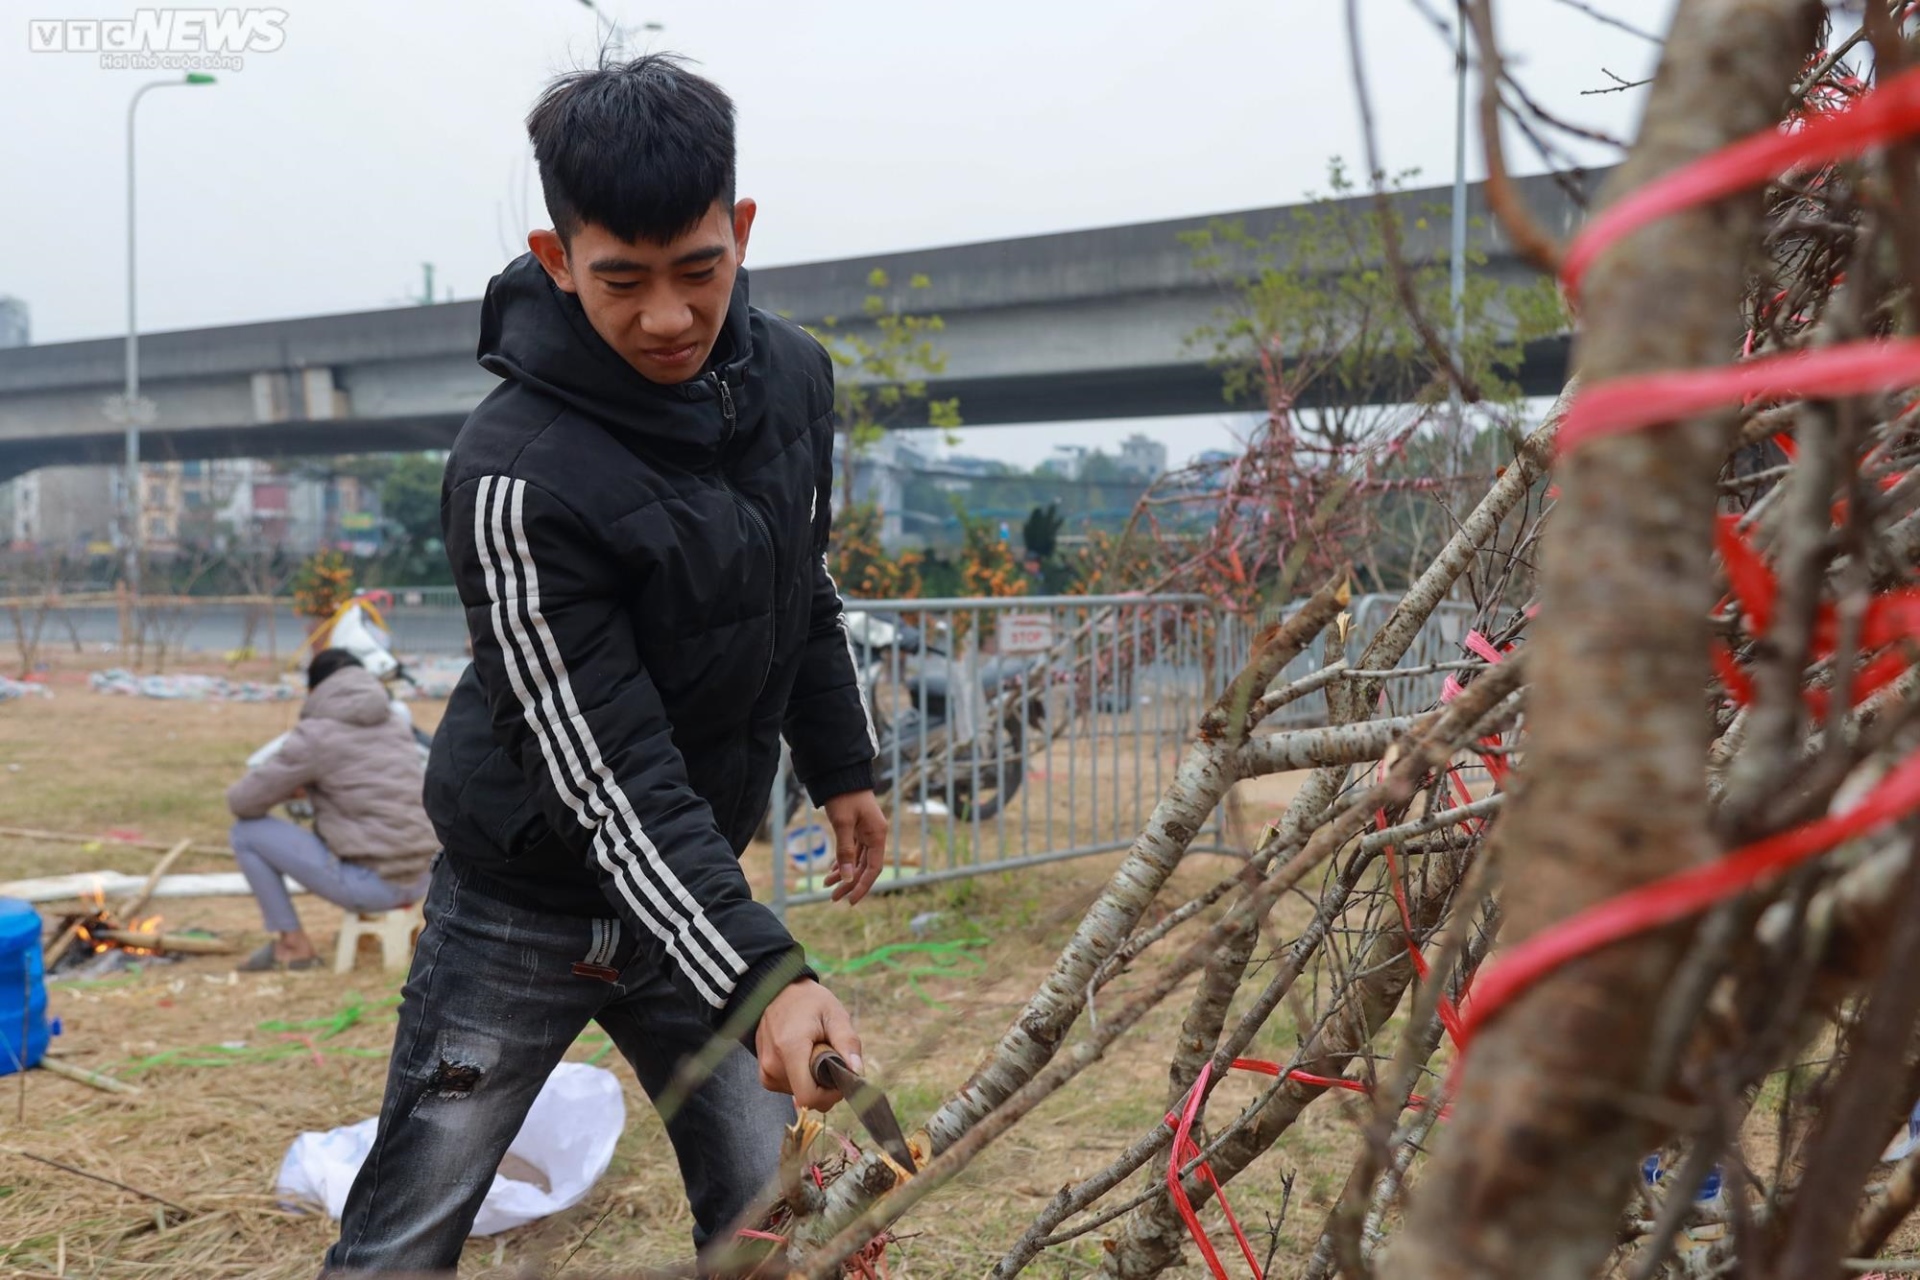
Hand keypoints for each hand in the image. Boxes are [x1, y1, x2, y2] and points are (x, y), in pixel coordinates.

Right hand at [755, 979, 862, 1112]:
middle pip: (807, 1097)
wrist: (777, 991)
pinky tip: (803, 1056)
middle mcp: (773, 1065)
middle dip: (825, 1085)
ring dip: (813, 1080)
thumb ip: (847, 1043)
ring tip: (814, 1051)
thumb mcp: (834, 1014)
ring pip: (800, 1094)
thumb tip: (858, 1072)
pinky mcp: (764, 1074)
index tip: (840, 1078)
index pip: (809, 1096)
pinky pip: (790, 1088)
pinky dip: (802, 1078)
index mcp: (790, 1049)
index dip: (830, 1095)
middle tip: (829, 1055)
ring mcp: (766, 1071)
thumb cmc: (809, 1001)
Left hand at [822, 789, 888, 904]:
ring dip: (844, 873)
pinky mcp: (857, 828)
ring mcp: (866, 832)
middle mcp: (875, 835)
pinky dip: (843, 861)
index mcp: (877, 835)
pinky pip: (852, 850)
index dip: (862, 886)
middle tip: (834, 898)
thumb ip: (845, 851)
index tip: (850, 900)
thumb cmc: (843, 796)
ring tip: (827, 885)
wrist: (840, 774)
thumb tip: (846, 878)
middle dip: (849, 883)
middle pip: (864, 867)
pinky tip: (832, 871)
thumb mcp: (842, 824)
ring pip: (857, 860)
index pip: (873, 868)